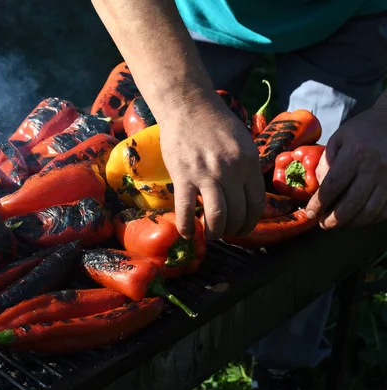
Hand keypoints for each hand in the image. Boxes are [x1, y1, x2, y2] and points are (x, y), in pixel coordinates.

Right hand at [158, 94, 265, 239]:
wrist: (187, 105)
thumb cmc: (215, 122)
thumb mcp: (242, 141)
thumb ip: (246, 166)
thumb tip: (246, 192)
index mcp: (249, 163)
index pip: (256, 203)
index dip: (250, 222)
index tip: (242, 227)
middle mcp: (231, 171)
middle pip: (238, 214)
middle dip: (233, 230)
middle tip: (225, 231)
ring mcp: (207, 174)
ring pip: (217, 217)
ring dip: (214, 232)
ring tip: (209, 234)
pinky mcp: (184, 176)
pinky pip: (187, 210)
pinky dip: (187, 227)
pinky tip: (187, 233)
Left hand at [306, 105, 386, 228]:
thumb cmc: (362, 129)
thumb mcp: (339, 139)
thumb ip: (326, 162)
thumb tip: (319, 189)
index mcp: (355, 154)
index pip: (332, 186)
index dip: (319, 203)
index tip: (310, 213)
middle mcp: (374, 168)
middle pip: (352, 203)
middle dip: (334, 219)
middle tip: (323, 224)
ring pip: (370, 211)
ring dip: (351, 222)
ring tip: (338, 223)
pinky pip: (385, 210)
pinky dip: (370, 219)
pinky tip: (359, 218)